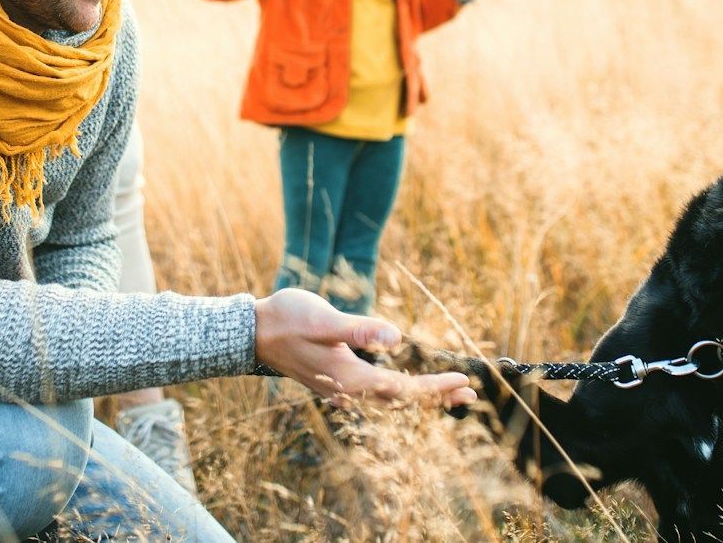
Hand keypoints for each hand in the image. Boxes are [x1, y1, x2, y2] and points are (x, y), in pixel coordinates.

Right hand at [253, 288, 476, 409]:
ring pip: (389, 401)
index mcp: (351, 378)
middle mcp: (348, 391)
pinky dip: (397, 394)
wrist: (252, 333)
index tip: (463, 381)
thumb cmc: (287, 320)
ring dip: (419, 398)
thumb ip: (358, 330)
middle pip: (401, 401)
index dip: (435, 387)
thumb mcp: (324, 319)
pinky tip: (403, 389)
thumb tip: (395, 337)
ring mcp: (341, 390)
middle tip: (470, 395)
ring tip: (447, 395)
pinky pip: (375, 396)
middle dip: (436, 398)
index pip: (404, 389)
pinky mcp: (335, 382)